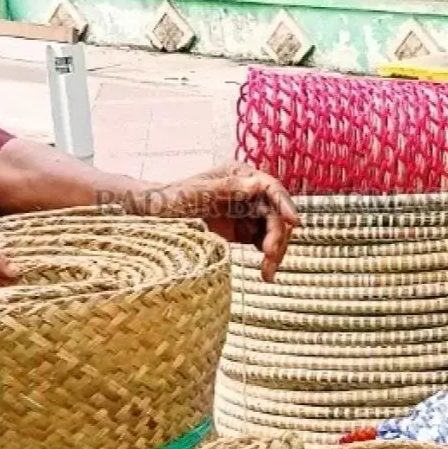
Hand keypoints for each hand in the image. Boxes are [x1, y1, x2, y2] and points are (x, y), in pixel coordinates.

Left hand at [166, 163, 299, 281]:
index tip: (293, 222)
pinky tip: (265, 273)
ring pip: (274, 231)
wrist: (154, 218)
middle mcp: (249, 192)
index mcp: (240, 175)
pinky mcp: (245, 232)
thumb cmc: (170, 199)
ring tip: (267, 274)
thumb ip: (225, 189)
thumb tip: (256, 185)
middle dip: (277, 236)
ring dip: (275, 252)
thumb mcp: (195, 194)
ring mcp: (248, 213)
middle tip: (269, 257)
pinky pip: (264, 244)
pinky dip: (268, 259)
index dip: (285, 204)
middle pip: (276, 214)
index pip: (271, 188)